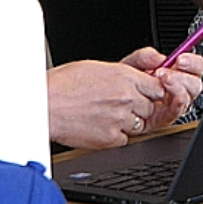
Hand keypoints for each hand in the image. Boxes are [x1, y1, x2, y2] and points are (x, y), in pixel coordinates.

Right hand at [46, 59, 180, 149]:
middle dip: (142, 107)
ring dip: (129, 122)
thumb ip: (129, 67)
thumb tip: (154, 63)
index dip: (152, 91)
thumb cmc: (64, 84)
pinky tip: (100, 126)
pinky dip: (116, 136)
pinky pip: (125, 139)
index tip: (146, 93)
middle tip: (123, 106)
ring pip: (141, 125)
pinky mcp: (110, 139)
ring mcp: (119, 119)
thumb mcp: (99, 65)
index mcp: (124, 76)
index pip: (158, 87)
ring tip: (107, 115)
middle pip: (152, 107)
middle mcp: (126, 97)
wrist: (43, 105)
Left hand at [119, 47, 202, 130]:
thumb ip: (145, 56)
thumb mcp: (131, 64)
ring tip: (162, 78)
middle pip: (195, 84)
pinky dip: (174, 101)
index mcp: (175, 74)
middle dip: (184, 75)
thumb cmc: (121, 84)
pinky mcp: (164, 118)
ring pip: (188, 97)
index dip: (193, 63)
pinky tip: (164, 93)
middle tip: (167, 71)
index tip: (181, 59)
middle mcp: (177, 90)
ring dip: (178, 86)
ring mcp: (172, 105)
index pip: (196, 67)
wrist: (109, 102)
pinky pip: (176, 111)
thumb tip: (160, 58)